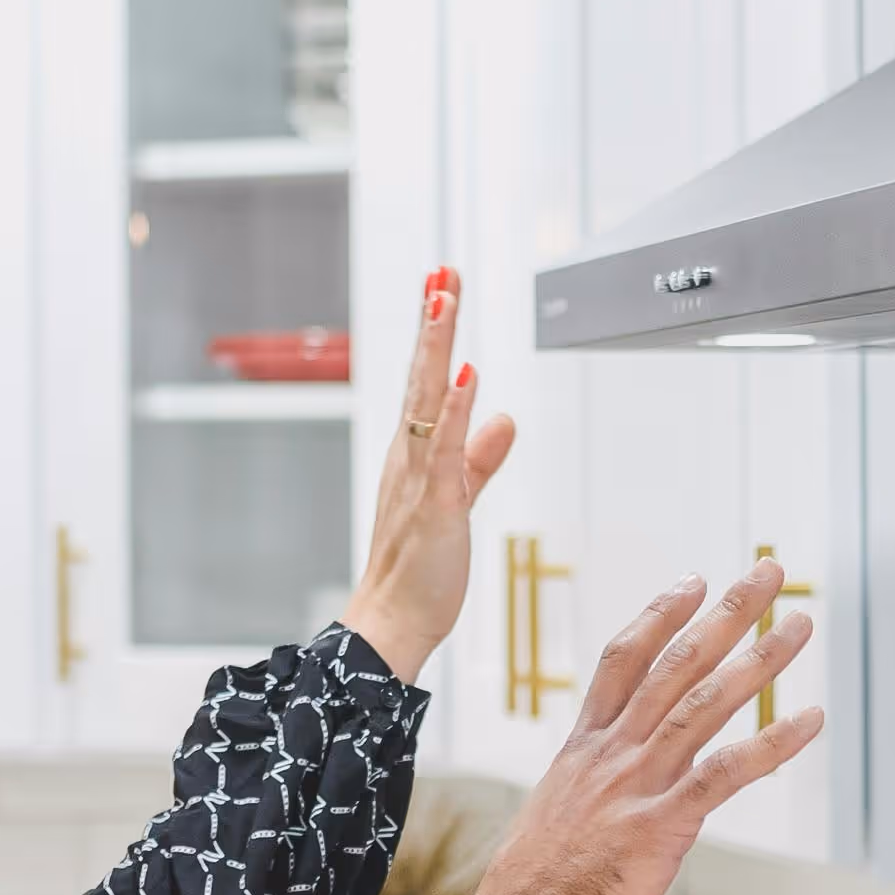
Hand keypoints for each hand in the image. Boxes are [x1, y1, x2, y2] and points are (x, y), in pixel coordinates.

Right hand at [337, 266, 517, 679]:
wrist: (392, 623)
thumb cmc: (419, 570)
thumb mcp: (458, 499)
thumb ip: (479, 458)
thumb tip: (502, 417)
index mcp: (416, 453)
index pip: (427, 380)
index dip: (436, 333)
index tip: (442, 284)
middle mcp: (409, 456)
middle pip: (422, 375)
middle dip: (433, 320)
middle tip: (441, 271)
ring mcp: (417, 476)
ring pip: (427, 399)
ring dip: (436, 346)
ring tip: (444, 296)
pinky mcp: (432, 504)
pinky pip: (443, 449)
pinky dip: (453, 411)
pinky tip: (464, 376)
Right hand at [457, 566, 821, 894]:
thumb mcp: (551, 827)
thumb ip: (585, 803)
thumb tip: (601, 812)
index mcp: (581, 751)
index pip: (623, 661)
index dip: (661, 615)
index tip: (694, 582)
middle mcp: (610, 754)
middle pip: (675, 663)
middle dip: (728, 613)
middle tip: (769, 572)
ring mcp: (636, 784)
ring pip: (705, 703)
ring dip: (760, 659)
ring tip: (801, 625)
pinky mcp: (663, 825)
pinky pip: (727, 773)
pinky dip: (773, 743)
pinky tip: (812, 720)